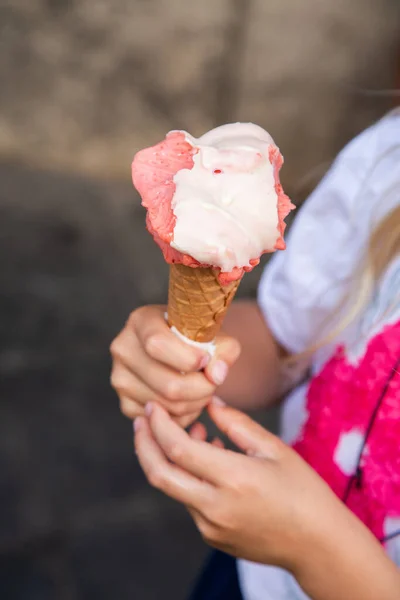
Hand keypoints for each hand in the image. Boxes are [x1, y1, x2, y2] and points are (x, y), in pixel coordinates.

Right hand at [110, 306, 240, 427]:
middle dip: (201, 389)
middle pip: (168, 384)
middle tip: (212, 383)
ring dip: (195, 403)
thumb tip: (216, 375)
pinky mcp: (125, 403)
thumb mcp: (213, 334)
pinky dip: (183, 415)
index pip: (157, 345)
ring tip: (202, 389)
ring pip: (167, 405)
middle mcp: (123, 348)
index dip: (188, 358)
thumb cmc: (196, 337)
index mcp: (141, 321)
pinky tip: (188, 399)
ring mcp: (120, 378)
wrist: (180, 349)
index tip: (205, 360)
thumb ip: (224, 349)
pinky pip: (161, 420)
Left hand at [134, 400, 346, 574]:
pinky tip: (210, 460)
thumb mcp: (274, 449)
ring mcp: (210, 527)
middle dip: (144, 443)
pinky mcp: (212, 537)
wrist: (318, 545)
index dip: (159, 424)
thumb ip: (236, 423)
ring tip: (195, 432)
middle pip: (159, 474)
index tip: (154, 406)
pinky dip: (189, 476)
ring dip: (172, 458)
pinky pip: (190, 501)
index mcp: (233, 479)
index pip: (177, 448)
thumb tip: (209, 402)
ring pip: (174, 487)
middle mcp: (214, 507)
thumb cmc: (303, 491)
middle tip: (143, 420)